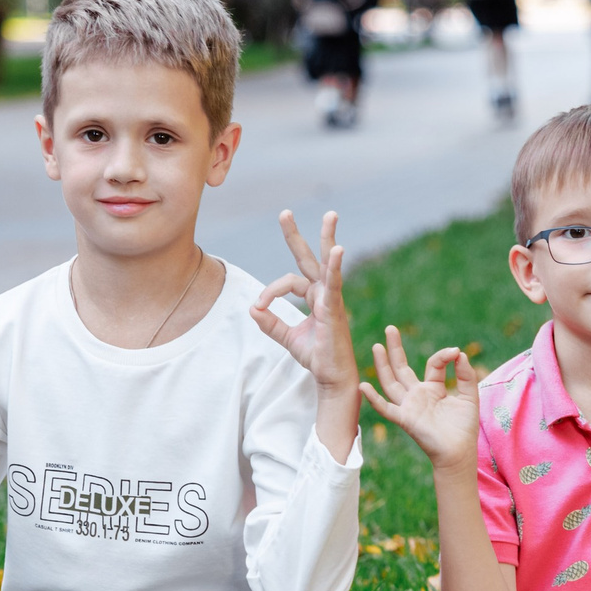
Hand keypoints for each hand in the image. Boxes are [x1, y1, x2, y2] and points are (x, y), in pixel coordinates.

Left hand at [251, 210, 355, 391]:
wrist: (331, 378)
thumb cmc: (316, 356)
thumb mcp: (287, 338)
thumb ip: (270, 323)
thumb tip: (251, 308)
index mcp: (314, 296)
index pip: (288, 281)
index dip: (269, 292)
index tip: (258, 307)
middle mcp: (324, 292)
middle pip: (309, 257)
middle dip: (296, 235)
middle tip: (284, 213)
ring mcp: (332, 298)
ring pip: (326, 263)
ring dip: (328, 238)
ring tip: (330, 215)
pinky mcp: (335, 308)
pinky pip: (335, 283)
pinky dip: (336, 266)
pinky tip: (338, 250)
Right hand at [359, 327, 481, 470]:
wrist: (459, 453)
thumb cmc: (463, 428)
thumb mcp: (469, 396)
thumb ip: (465, 375)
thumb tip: (459, 353)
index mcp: (432, 389)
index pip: (432, 364)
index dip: (443, 356)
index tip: (456, 352)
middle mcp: (417, 396)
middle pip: (401, 368)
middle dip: (395, 349)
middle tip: (390, 328)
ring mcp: (409, 407)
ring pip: (391, 383)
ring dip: (382, 365)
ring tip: (377, 346)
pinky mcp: (405, 420)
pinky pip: (386, 409)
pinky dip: (374, 399)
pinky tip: (364, 386)